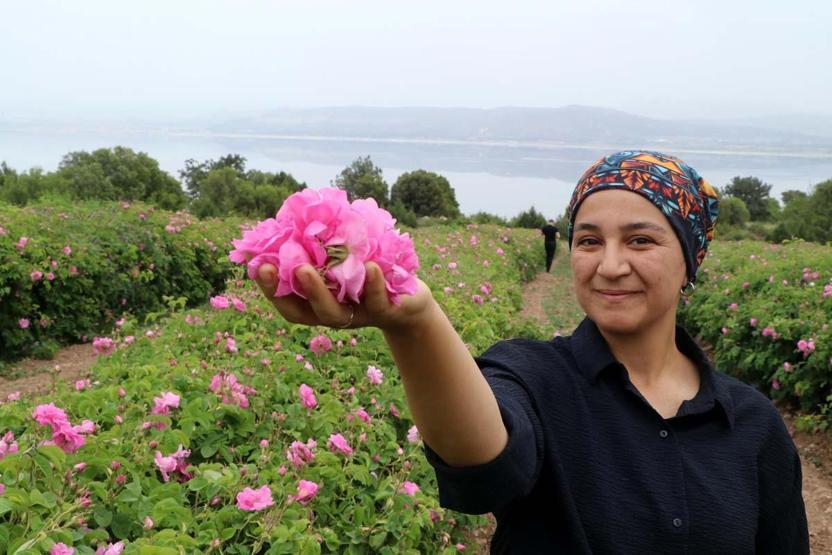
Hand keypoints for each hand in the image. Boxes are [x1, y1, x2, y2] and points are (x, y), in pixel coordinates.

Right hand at [254, 262, 435, 331]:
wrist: (410, 298)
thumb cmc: (369, 272)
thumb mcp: (343, 258)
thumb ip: (320, 244)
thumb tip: (293, 211)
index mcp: (317, 301)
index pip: (285, 299)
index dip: (268, 286)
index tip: (257, 264)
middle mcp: (332, 313)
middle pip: (303, 311)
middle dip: (284, 290)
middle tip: (272, 267)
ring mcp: (357, 315)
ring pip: (333, 312)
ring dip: (317, 291)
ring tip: (307, 268)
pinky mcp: (386, 312)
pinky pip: (377, 301)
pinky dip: (373, 284)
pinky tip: (370, 267)